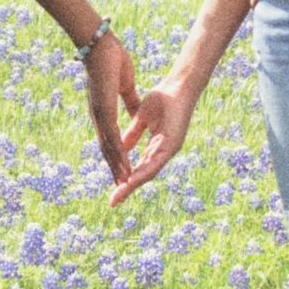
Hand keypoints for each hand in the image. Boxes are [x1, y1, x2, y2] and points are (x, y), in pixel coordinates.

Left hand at [84, 31, 139, 183]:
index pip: (115, 145)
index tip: (124, 180)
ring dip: (117, 168)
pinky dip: (118, 154)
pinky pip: (112, 137)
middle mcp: (100, 119)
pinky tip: (123, 165)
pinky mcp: (102, 111)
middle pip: (108, 153)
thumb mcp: (124, 89)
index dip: (119, 162)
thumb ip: (131, 111)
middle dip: (115, 175)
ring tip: (123, 187)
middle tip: (117, 196)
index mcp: (105, 115)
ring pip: (110, 149)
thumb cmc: (114, 63)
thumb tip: (134, 121)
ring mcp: (100, 116)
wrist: (103, 47)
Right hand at [110, 78, 196, 205]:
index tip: (111, 189)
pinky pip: (156, 162)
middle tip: (112, 203)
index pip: (139, 167)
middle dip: (126, 189)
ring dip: (133, 185)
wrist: (177, 85)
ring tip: (119, 196)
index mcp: (156, 146)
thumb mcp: (142, 119)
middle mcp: (163, 151)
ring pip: (149, 172)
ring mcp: (169, 149)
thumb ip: (132, 134)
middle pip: (143, 175)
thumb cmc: (163, 98)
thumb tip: (120, 147)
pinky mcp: (172, 144)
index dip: (125, 179)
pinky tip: (132, 181)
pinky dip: (143, 172)